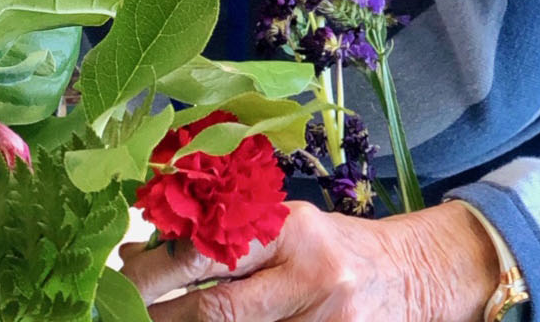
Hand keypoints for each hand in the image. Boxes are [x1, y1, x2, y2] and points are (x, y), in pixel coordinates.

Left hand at [117, 200, 498, 321]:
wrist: (418, 275)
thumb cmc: (333, 247)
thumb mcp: (283, 227)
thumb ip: (223, 238)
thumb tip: (142, 253)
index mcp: (287, 228)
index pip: (209, 251)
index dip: (156, 271)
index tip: (120, 275)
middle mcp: (308, 275)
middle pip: (217, 310)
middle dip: (162, 315)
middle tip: (124, 312)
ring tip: (155, 321)